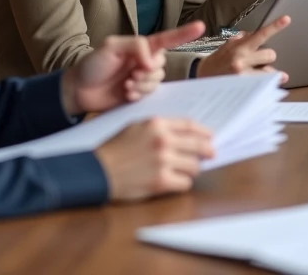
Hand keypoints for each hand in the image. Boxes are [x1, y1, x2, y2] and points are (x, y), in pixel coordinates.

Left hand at [61, 21, 205, 115]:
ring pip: (157, 80)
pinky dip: (139, 94)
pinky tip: (126, 94)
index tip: (201, 27)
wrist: (78, 91)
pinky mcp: (139, 95)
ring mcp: (142, 78)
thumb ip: (136, 47)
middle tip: (131, 75)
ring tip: (125, 86)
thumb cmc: (92, 65)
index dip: (184, 33)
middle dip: (148, 71)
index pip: (167, 39)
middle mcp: (145, 61)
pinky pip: (150, 94)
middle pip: (162, 64)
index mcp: (141, 47)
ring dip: (142, 84)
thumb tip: (152, 61)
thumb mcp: (111, 47)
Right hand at [95, 118, 214, 201]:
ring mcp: (163, 161)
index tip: (210, 137)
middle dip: (207, 151)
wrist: (96, 171)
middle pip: (198, 145)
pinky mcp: (161, 181)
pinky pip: (185, 183)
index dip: (204, 132)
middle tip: (210, 155)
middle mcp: (163, 140)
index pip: (190, 125)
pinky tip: (176, 182)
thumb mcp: (136, 127)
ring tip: (185, 171)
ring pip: (194, 166)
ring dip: (192, 169)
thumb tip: (184, 133)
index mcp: (157, 124)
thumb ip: (160, 127)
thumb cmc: (115, 149)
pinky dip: (183, 183)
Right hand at [196, 15, 290, 81]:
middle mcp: (242, 61)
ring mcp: (244, 77)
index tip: (286, 19)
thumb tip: (255, 34)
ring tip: (254, 73)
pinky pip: (265, 85)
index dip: (274, 27)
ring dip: (266, 71)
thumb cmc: (216, 62)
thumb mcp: (227, 46)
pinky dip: (266, 84)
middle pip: (271, 54)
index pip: (260, 35)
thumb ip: (243, 39)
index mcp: (238, 48)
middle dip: (266, 57)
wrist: (200, 78)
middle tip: (257, 61)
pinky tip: (262, 84)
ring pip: (270, 72)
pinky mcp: (245, 89)